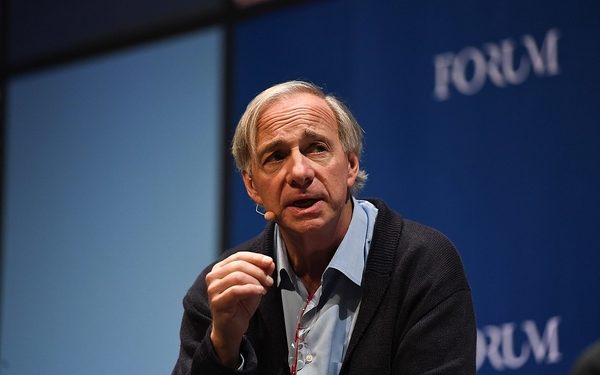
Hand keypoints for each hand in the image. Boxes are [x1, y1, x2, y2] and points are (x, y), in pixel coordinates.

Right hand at [206, 251, 274, 366]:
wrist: (232, 329)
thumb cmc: (240, 306)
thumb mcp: (254, 286)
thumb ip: (261, 273)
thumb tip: (270, 263)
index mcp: (220, 269)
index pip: (239, 256)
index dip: (256, 258)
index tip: (269, 262)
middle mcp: (213, 277)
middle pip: (239, 265)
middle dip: (258, 271)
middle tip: (269, 280)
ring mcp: (213, 289)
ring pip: (237, 276)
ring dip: (256, 280)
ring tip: (265, 288)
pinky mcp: (217, 302)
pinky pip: (237, 290)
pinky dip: (252, 289)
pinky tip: (260, 292)